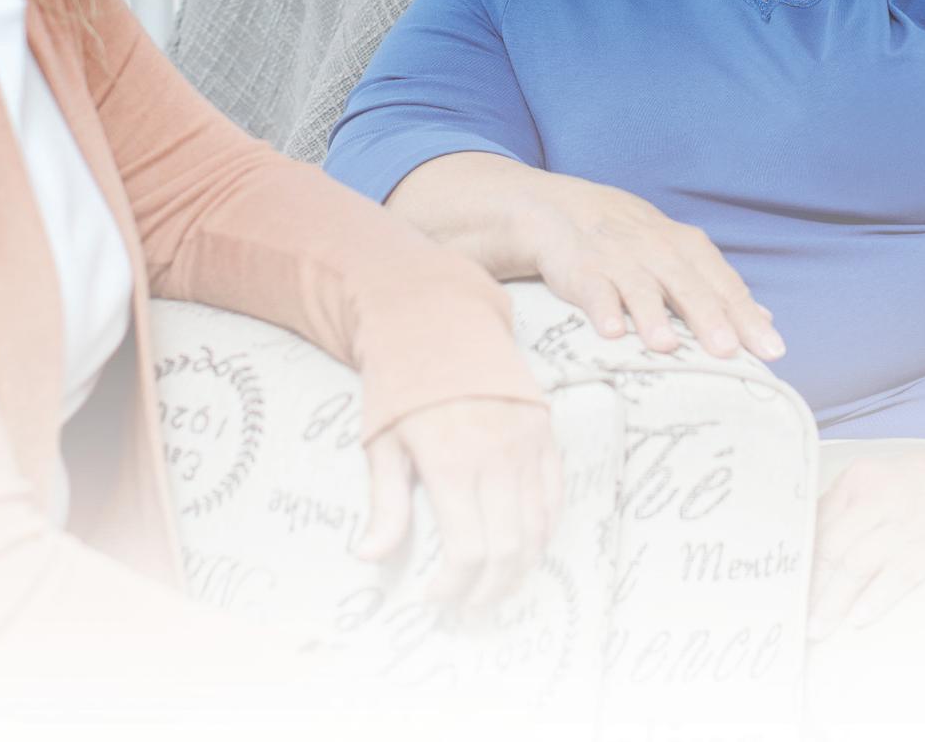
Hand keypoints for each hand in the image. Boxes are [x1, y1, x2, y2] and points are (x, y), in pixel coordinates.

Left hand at [356, 398, 560, 609]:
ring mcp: (526, 442)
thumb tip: (369, 558)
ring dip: (519, 569)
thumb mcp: (382, 440)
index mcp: (452, 461)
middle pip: (508, 549)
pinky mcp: (544, 430)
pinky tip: (522, 547)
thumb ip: (385, 504)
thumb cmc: (400, 382)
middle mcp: (496, 455)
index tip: (433, 598)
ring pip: (537, 529)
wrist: (437, 317)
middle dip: (488, 590)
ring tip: (493, 587)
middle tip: (467, 606)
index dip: (453, 587)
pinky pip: (554, 495)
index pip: (467, 550)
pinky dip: (543, 530)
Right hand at [527, 173, 783, 360]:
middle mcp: (656, 250)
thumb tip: (765, 320)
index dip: (747, 317)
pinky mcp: (583, 270)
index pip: (723, 284)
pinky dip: (602, 309)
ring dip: (652, 315)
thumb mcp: (678, 253)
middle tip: (727, 350)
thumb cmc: (633, 241)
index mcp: (686, 248)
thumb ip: (718, 286)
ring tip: (665, 346)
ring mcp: (618, 259)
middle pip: (687, 285)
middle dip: (707, 317)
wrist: (564, 210)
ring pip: (639, 288)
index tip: (772, 350)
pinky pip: (594, 290)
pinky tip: (611, 331)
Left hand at [808, 444, 924, 640]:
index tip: (784, 581)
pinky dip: (875, 599)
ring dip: (831, 600)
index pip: (815, 521)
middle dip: (808, 583)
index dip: (798, 556)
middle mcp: (875, 497)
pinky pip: (896, 576)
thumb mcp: (888, 479)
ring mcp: (904, 522)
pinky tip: (857, 621)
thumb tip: (822, 540)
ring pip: (854, 565)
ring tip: (814, 627)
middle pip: (828, 546)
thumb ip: (856, 505)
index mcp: (859, 478)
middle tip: (790, 611)